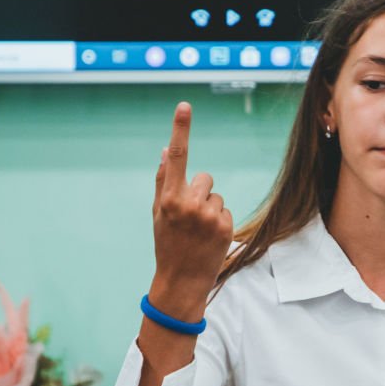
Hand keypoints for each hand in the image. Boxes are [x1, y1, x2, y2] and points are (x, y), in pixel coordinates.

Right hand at [150, 102, 232, 319]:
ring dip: (210, 208)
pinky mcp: (225, 227)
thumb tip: (165, 151)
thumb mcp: (158, 213)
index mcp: (169, 198)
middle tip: (189, 216)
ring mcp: (209, 216)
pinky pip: (226, 210)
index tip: (184, 105)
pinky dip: (220, 221)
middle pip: (205, 177)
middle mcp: (189, 204)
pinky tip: (210, 238)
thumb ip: (163, 181)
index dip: (180, 129)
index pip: (177, 156)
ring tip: (199, 231)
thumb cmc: (167, 243)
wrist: (182, 280)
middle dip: (200, 191)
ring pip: (217, 195)